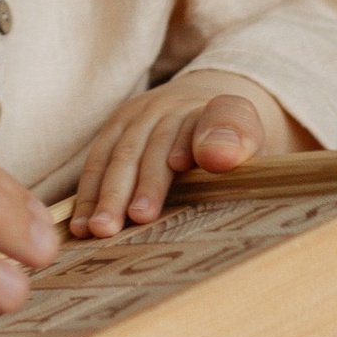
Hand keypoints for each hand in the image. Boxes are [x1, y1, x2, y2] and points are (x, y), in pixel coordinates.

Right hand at [73, 71, 305, 235]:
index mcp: (222, 111)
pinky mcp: (115, 129)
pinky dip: (87, 195)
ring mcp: (140, 116)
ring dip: (107, 193)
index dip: (204, 139)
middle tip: (137, 218)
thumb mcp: (256, 144)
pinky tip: (80, 225)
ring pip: (121, 154)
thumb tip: (220, 155)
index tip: (182, 163)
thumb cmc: (233, 144)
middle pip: (156, 145)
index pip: (218, 120)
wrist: (201, 107)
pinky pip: (97, 161)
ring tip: (99, 229)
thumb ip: (243, 143)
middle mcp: (174, 108)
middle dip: (144, 182)